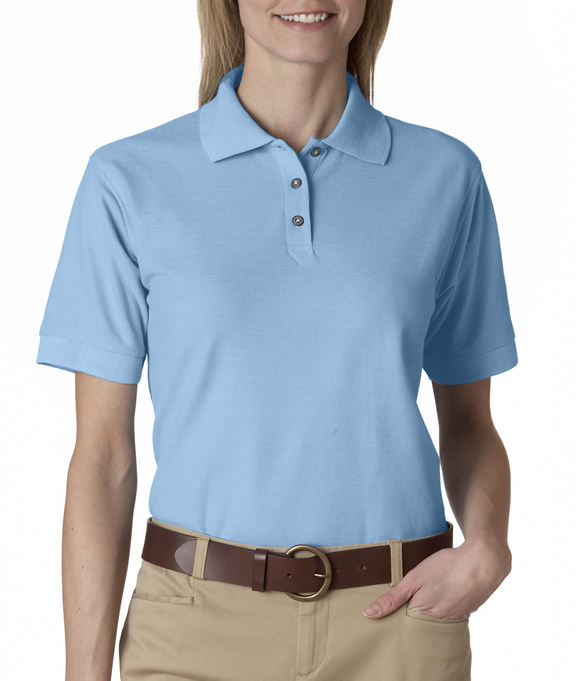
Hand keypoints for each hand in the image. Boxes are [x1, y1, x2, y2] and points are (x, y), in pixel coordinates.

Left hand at [361, 536, 511, 618]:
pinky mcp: (466, 611)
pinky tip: (442, 591)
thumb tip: (368, 614)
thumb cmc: (447, 567)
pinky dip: (443, 605)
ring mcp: (455, 618)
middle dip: (411, 614)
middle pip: (418, 624)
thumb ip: (391, 598)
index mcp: (423, 616)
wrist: (483, 562)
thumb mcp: (414, 579)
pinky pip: (449, 613)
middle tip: (408, 598)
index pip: (402, 625)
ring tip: (427, 592)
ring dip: (429, 609)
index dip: (393, 617)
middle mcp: (439, 623)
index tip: (386, 611)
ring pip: (434, 619)